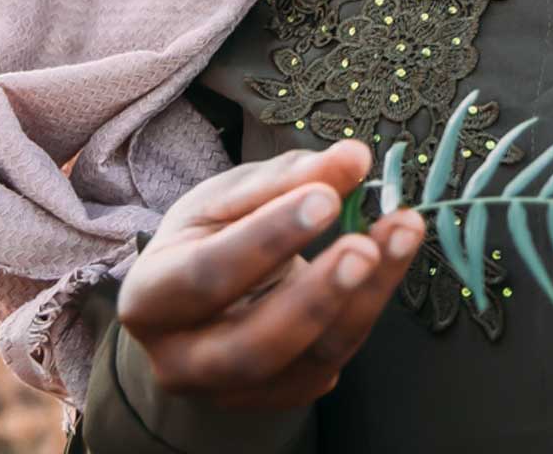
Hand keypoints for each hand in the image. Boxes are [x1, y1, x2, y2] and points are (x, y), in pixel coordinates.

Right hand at [116, 140, 425, 409]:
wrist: (201, 298)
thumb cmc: (211, 236)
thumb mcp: (230, 197)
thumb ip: (287, 178)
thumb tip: (353, 157)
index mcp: (151, 298)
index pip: (207, 275)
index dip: (268, 238)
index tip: (325, 198)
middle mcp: (182, 360)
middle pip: (254, 345)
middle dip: (317, 294)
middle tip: (366, 243)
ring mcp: (233, 390)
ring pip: (308, 358)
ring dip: (364, 297)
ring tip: (402, 234)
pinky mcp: (281, 395)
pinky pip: (333, 361)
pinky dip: (369, 306)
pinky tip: (392, 259)